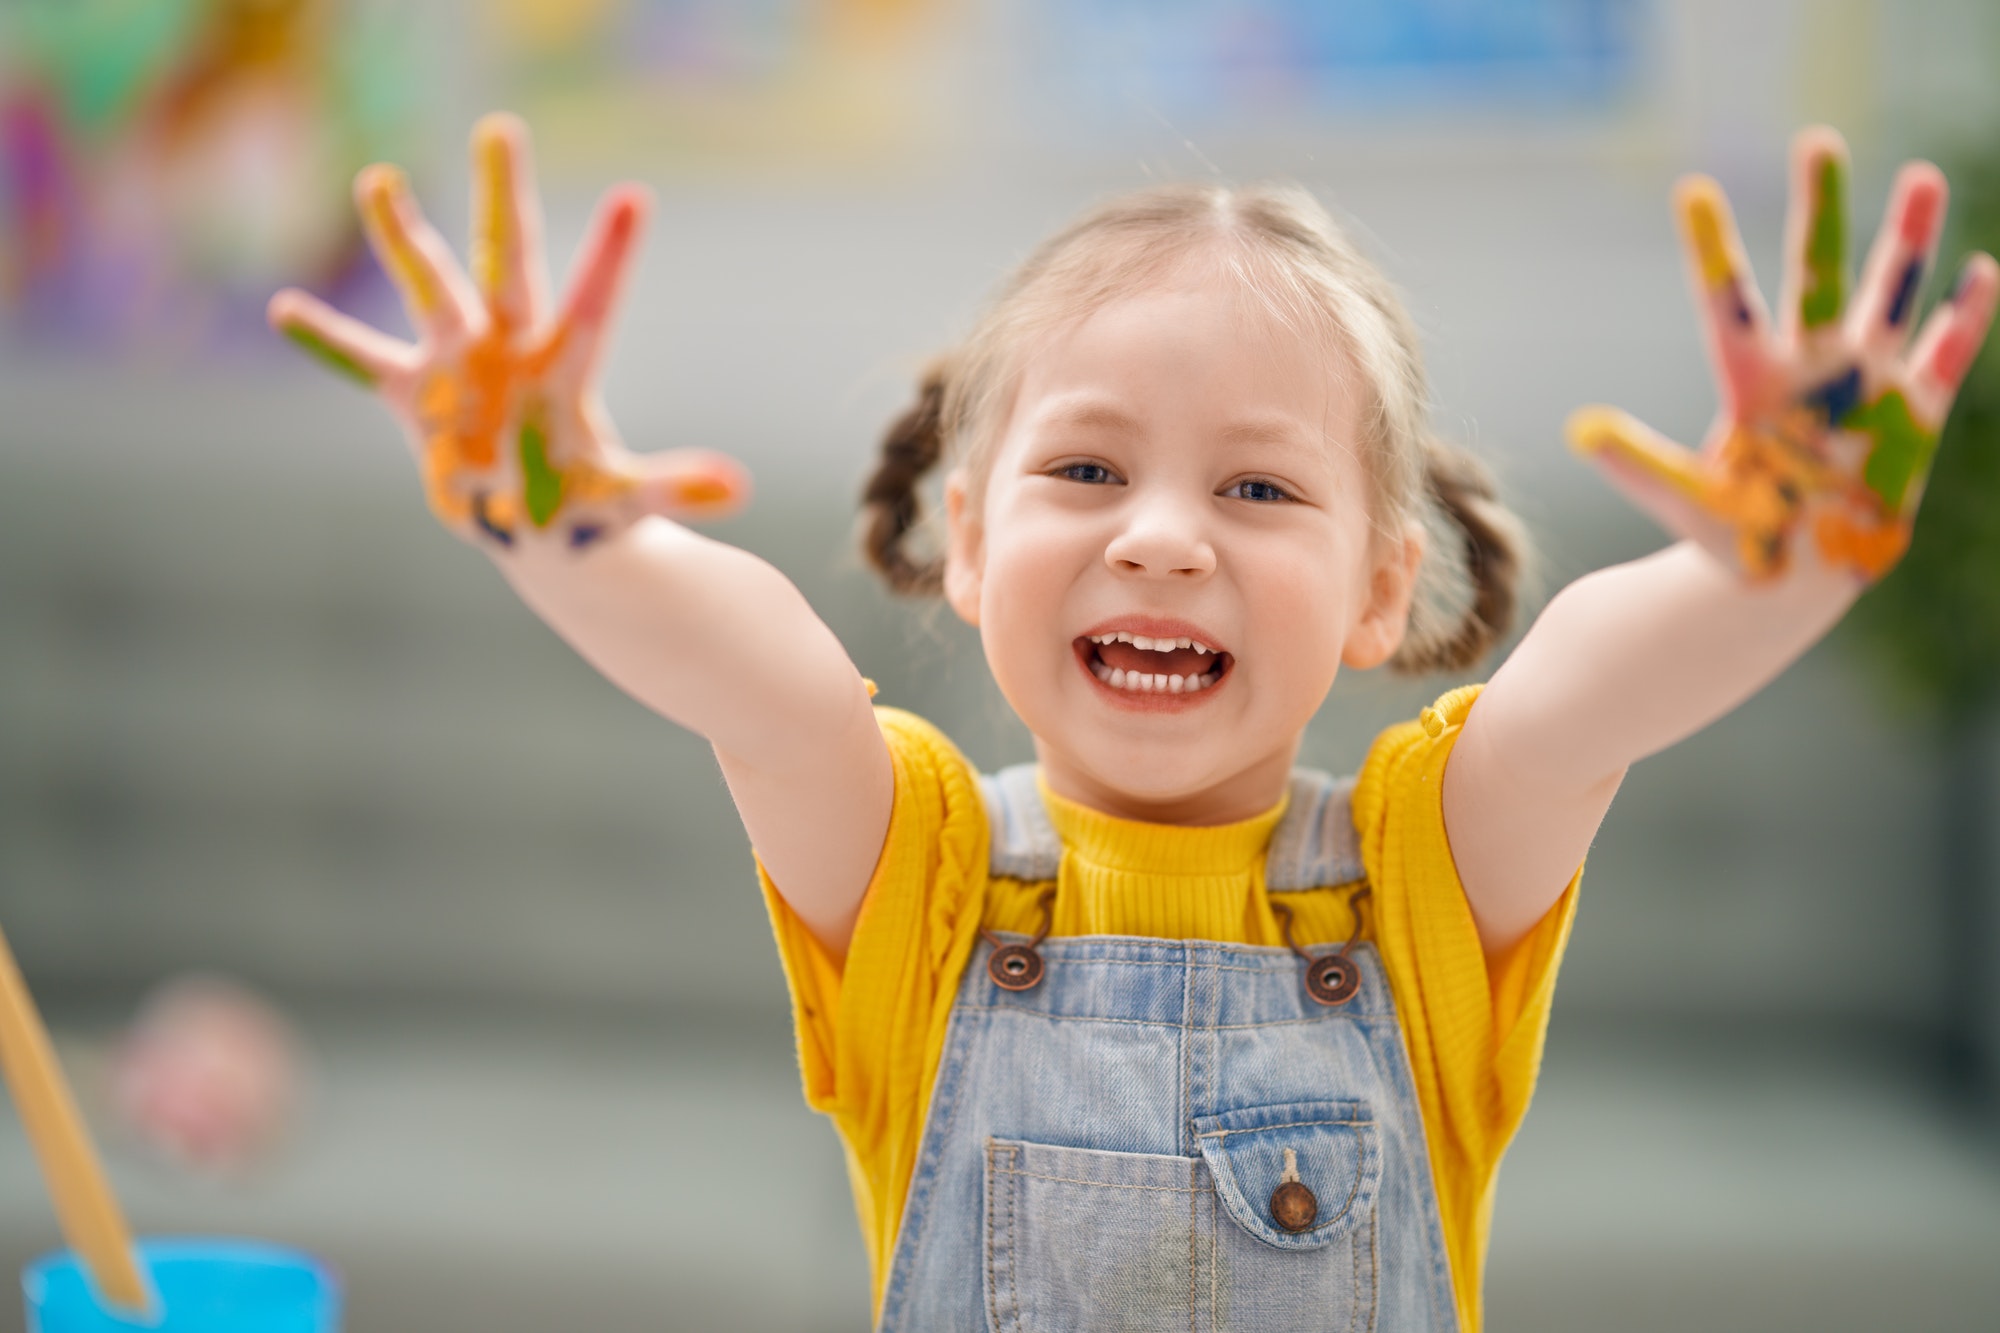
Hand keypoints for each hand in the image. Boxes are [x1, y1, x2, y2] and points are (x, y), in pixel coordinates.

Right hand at [267, 114, 747, 550]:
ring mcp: (461, 367)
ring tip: (381, 178)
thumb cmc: (587, 508)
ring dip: (404, 239)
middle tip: (501, 127)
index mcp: (564, 368)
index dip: (611, 256)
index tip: (634, 198)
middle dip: (504, 199)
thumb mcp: (624, 501)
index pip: (592, 302)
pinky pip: (363, 364)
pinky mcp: (417, 398)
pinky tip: (286, 307)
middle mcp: (511, 349)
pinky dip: (327, 343)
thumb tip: (735, 488)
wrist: (540, 528)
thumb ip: (671, 487)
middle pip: (508, 262)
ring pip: (430, 289)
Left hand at [1568, 126, 1998, 580]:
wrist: (1788, 579)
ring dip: (1905, 243)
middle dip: (1821, 212)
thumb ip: (1639, 465)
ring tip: (1920, 177)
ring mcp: (1863, 385)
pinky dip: (1962, 319)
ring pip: (1887, 297)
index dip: (1712, 248)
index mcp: (1749, 382)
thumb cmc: (1731, 539)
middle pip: (1815, 276)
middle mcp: (1808, 368)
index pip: (1726, 302)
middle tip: (1819, 141)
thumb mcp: (1685, 502)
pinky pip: (1943, 356)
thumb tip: (1579, 430)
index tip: (1692, 188)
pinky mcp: (1911, 414)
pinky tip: (1979, 269)